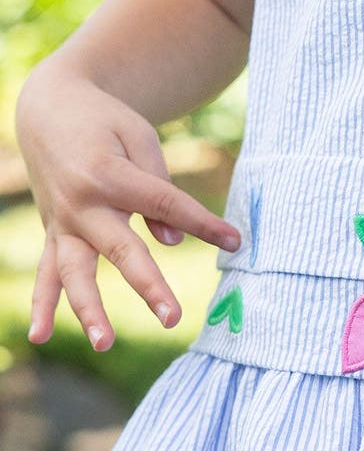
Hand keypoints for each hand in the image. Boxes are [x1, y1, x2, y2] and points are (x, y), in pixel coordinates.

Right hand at [16, 64, 240, 350]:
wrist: (49, 107)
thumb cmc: (104, 121)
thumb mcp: (138, 136)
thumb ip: (159, 186)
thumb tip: (171, 241)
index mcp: (109, 174)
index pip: (165, 205)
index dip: (203, 224)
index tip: (235, 241)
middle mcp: (81, 204)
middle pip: (121, 250)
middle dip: (149, 285)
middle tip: (173, 317)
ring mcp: (61, 222)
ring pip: (75, 272)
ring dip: (88, 310)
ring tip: (105, 342)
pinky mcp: (51, 232)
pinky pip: (45, 273)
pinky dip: (42, 305)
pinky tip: (39, 337)